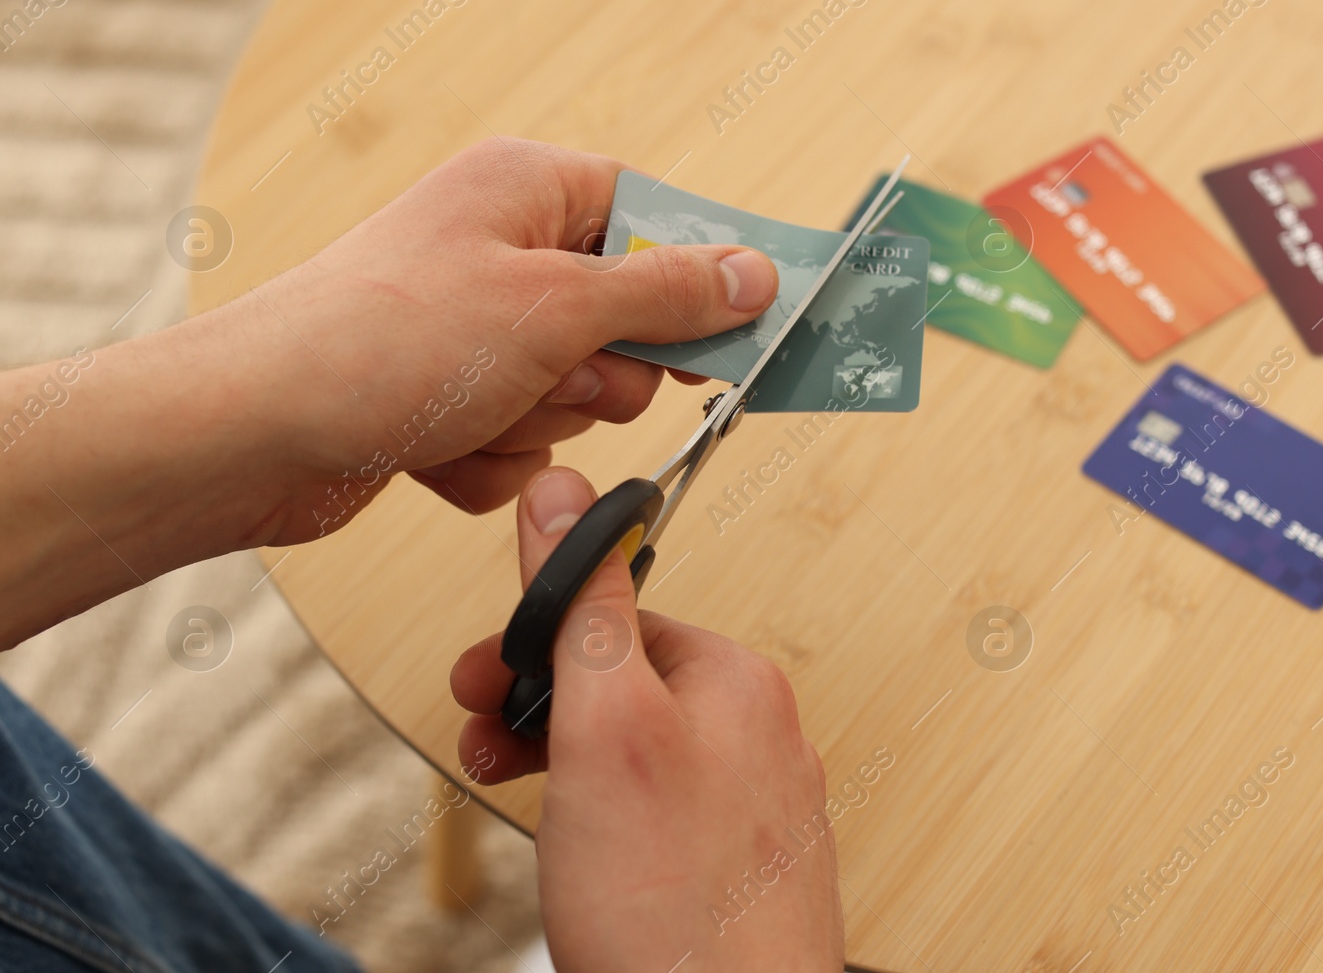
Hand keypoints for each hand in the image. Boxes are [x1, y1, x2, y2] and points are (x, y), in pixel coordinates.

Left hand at [234, 138, 776, 539]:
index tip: (737, 330)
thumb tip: (754, 272)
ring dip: (538, 424)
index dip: (695, 277)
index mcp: (525, 191)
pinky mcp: (445, 401)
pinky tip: (431, 446)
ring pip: (574, 396)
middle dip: (597, 374)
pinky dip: (489, 459)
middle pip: (622, 320)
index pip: (651, 216)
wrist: (252, 435)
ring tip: (472, 411)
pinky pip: (520, 443)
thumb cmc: (387, 344)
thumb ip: (665, 295)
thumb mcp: (554, 309)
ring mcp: (470, 332)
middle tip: (559, 377)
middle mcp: (498, 251)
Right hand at [451, 468, 844, 972]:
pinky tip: (581, 858)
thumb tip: (565, 496)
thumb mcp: (604, 728)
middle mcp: (758, 734)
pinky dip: (604, 821)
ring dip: (564, 766)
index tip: (480, 681)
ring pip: (636, 753)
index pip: (617, 619)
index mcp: (737, 681)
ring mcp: (752, 805)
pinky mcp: (738, 866)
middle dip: (541, 710)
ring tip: (527, 810)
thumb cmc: (675, 909)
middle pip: (623, 686)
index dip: (535, 648)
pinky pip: (658, 813)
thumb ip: (582, 607)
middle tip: (485, 746)